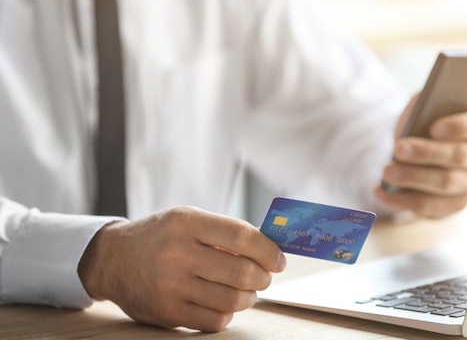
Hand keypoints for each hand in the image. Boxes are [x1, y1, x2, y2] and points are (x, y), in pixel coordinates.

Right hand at [78, 206, 285, 331]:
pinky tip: (223, 302)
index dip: (269, 250)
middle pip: (242, 273)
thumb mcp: (188, 219)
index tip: (279, 259)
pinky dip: (228, 313)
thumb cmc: (161, 236)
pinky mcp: (167, 313)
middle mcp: (178, 253)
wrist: (113, 259)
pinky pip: (215, 321)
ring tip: (247, 290)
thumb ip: (225, 232)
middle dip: (263, 277)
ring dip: (250, 297)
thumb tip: (270, 248)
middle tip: (264, 276)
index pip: (242, 237)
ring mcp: (171, 286)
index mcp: (187, 223)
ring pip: (232, 300)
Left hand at [374, 95, 466, 218]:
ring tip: (387, 171)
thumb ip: (423, 104)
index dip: (459, 127)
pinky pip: (429, 207)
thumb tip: (417, 113)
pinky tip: (380, 191)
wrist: (414, 152)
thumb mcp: (421, 108)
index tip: (434, 128)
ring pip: (445, 184)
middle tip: (399, 149)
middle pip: (460, 156)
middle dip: (427, 153)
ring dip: (413, 178)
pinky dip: (401, 200)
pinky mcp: (453, 205)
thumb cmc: (420, 126)